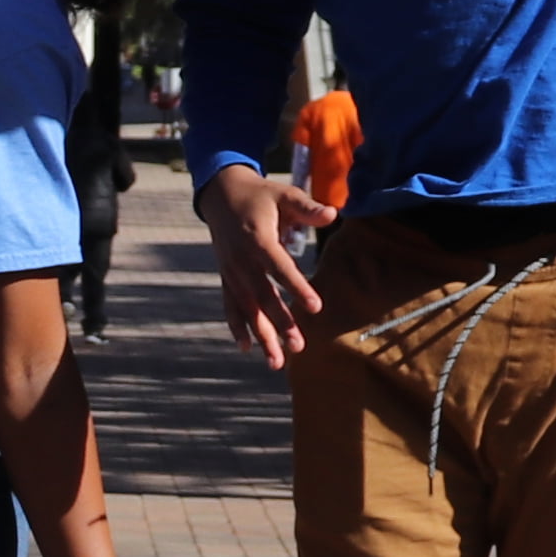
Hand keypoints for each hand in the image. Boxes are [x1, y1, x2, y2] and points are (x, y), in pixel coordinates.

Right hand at [199, 159, 332, 368]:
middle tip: (298, 346)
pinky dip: (237, 327)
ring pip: (246, 308)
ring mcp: (231, 271)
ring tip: (276, 362)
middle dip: (279, 323)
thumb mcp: (284, 194)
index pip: (279, 267)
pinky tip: (246, 349)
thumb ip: (307, 208)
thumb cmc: (261, 196)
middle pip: (262, 296)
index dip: (297, 287)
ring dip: (261, 335)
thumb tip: (333, 213)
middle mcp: (241, 259)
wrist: (221, 195)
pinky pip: (230, 305)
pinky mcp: (226, 277)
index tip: (316, 308)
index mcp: (258, 238)